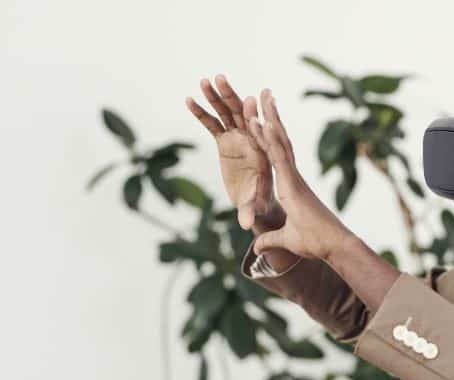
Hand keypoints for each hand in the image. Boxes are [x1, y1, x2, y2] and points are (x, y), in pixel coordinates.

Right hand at [186, 75, 281, 230]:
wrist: (257, 201)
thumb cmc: (261, 203)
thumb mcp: (256, 206)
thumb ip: (250, 211)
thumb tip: (246, 225)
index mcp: (264, 152)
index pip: (262, 132)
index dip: (255, 118)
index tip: (250, 102)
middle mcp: (252, 140)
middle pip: (243, 115)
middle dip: (232, 97)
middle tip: (222, 80)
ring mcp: (238, 138)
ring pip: (227, 113)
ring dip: (217, 96)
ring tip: (205, 80)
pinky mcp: (226, 141)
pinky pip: (213, 124)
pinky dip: (202, 112)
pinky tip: (189, 99)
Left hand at [243, 89, 354, 260]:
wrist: (333, 246)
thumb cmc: (316, 243)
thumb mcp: (286, 241)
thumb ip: (271, 240)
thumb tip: (258, 248)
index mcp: (291, 186)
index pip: (276, 156)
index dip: (269, 137)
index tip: (262, 118)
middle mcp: (293, 177)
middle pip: (279, 141)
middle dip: (271, 117)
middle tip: (264, 96)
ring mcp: (293, 178)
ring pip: (279, 143)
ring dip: (269, 119)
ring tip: (261, 98)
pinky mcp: (293, 184)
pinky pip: (279, 158)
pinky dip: (270, 140)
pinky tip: (262, 122)